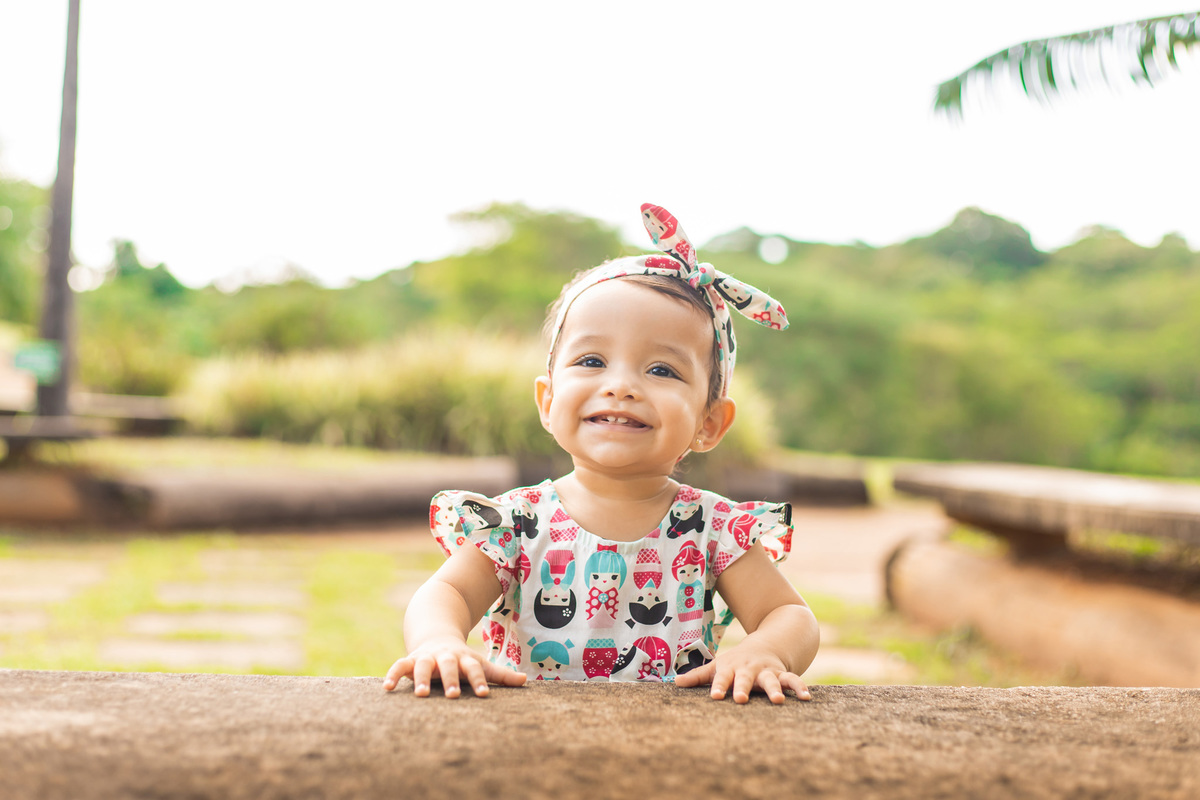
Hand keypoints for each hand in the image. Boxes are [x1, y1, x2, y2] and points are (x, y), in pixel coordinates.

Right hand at [383, 636, 526, 696]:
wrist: (437, 636)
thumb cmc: (462, 659)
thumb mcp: (479, 664)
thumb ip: (500, 675)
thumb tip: (525, 681)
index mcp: (464, 659)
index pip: (473, 669)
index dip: (478, 681)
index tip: (483, 694)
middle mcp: (445, 657)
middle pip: (448, 666)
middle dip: (450, 679)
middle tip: (453, 696)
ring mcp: (427, 657)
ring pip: (423, 666)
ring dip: (422, 678)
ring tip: (422, 695)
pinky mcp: (410, 660)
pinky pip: (399, 666)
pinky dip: (393, 675)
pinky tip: (387, 689)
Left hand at [674, 640, 810, 703]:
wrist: (767, 642)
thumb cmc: (736, 661)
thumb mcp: (718, 665)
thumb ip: (698, 676)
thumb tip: (674, 683)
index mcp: (731, 669)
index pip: (722, 678)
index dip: (719, 686)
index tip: (716, 697)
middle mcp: (749, 669)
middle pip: (745, 678)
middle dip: (743, 688)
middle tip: (741, 699)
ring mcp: (767, 671)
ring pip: (771, 680)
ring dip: (774, 689)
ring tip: (779, 700)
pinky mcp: (783, 674)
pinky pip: (793, 680)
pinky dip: (800, 687)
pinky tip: (807, 698)